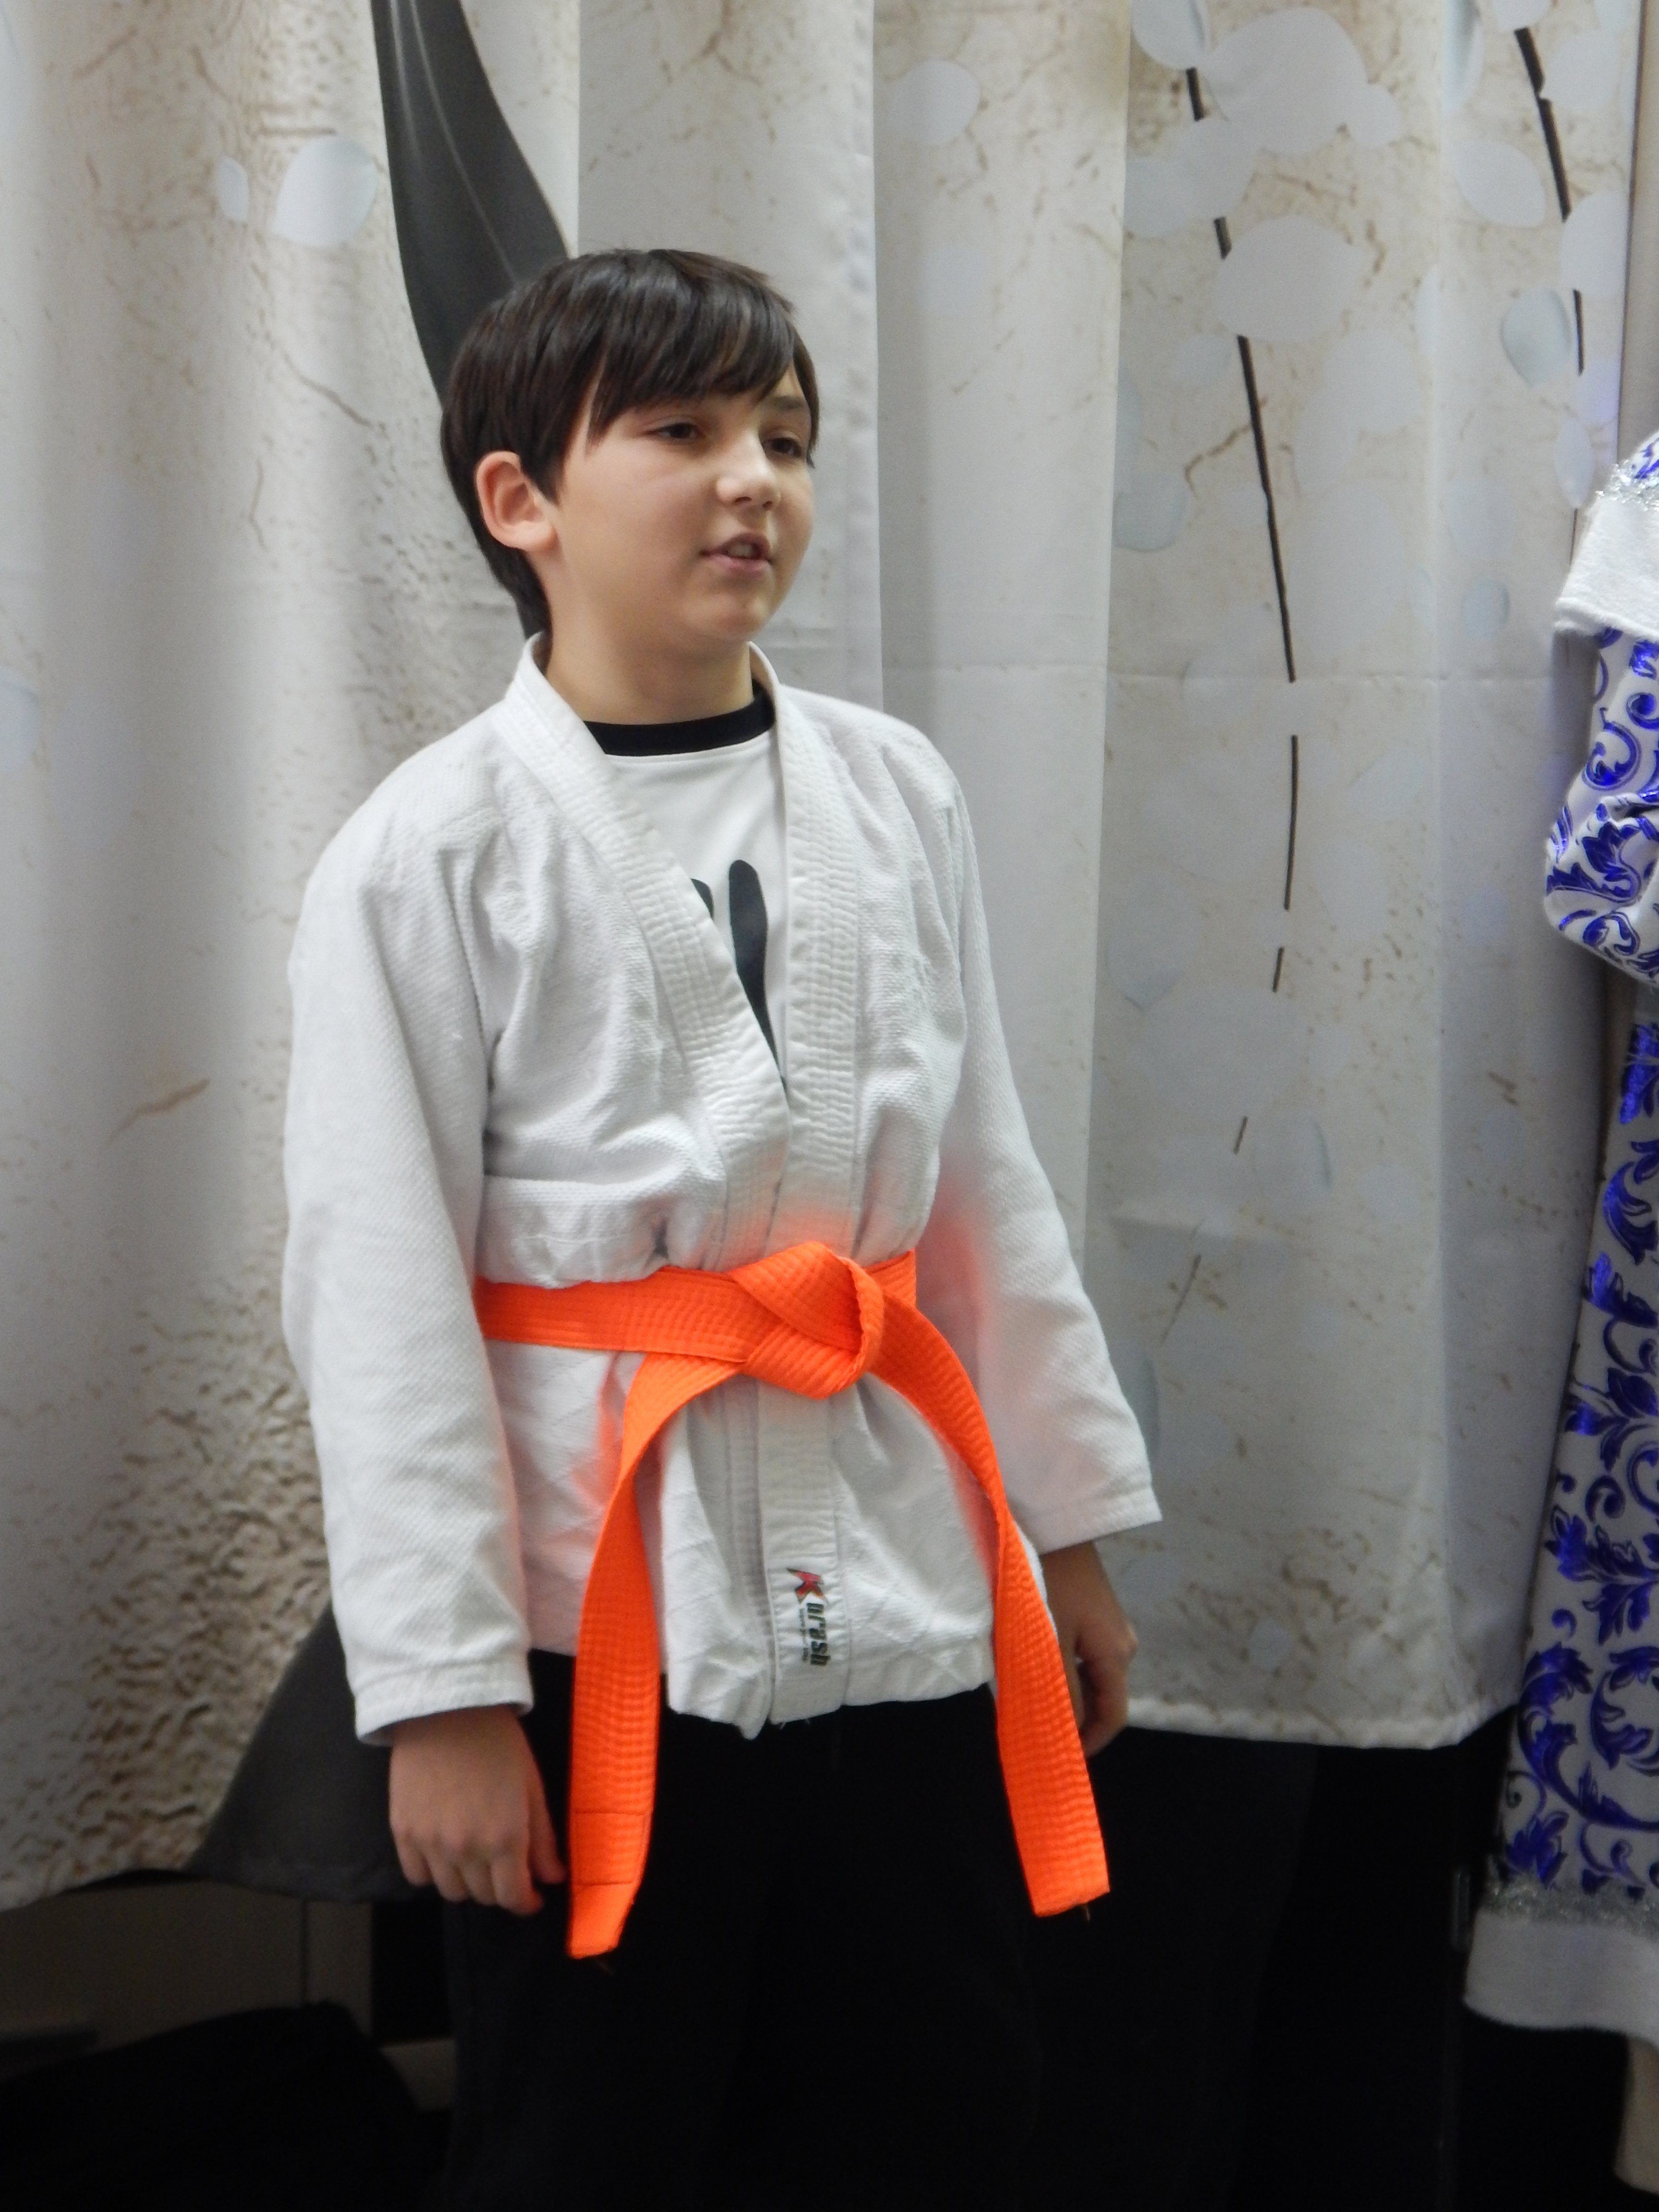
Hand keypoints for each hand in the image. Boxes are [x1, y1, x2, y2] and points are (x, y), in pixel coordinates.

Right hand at [389, 1704, 563, 1912]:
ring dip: (467, 1883)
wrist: (446, 1709)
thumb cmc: (498, 1742)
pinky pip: (417, 1876)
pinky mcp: (402, 1832)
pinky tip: (443, 1853)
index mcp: (505, 1838)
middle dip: (500, 1887)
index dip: (525, 1902)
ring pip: (450, 1891)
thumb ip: (543, 1838)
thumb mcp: (532, 1786)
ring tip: (475, 1859)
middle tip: (506, 1867)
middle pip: (483, 1896)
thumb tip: (553, 1878)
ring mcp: (430, 1844)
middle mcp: (466, 1849)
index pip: (513, 1898)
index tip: (531, 1896)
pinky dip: (433, 1873)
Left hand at [1039, 1542, 1137, 1755]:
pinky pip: (1083, 1656)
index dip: (1089, 1743)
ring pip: (1090, 1678)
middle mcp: (1122, 1644)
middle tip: (1036, 1729)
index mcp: (1117, 1655)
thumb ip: (1059, 1691)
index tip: (1060, 1758)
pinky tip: (1035, 1667)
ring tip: (1030, 1699)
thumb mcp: (1050, 1642)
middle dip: (1074, 1719)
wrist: (1053, 1523)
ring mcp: (1110, 1627)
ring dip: (1066, 1693)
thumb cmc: (1049, 1583)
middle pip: (1102, 1698)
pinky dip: (1063, 1670)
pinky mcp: (1095, 1613)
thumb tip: (1063, 1734)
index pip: (1112, 1717)